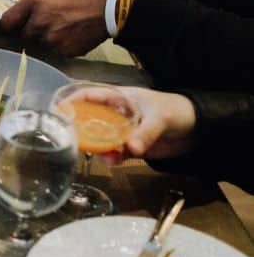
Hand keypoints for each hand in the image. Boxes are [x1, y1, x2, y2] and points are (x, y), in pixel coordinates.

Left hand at [0, 0, 111, 55]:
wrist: (113, 5)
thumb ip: (34, 2)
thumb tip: (22, 14)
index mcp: (35, 3)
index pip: (7, 23)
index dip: (13, 22)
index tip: (17, 22)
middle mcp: (40, 23)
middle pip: (25, 34)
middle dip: (34, 29)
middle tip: (53, 19)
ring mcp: (53, 39)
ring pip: (42, 43)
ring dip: (50, 37)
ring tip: (68, 24)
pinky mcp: (65, 51)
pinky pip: (57, 50)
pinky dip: (64, 44)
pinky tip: (76, 32)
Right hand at [74, 86, 196, 161]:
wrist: (199, 129)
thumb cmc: (176, 111)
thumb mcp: (160, 118)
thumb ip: (144, 133)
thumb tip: (129, 149)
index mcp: (118, 98)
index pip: (89, 95)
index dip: (71, 101)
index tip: (57, 111)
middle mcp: (115, 114)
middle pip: (89, 119)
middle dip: (80, 130)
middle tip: (71, 141)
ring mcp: (122, 131)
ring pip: (100, 139)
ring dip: (98, 148)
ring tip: (104, 156)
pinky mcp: (130, 147)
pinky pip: (114, 153)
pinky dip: (112, 158)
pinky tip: (115, 161)